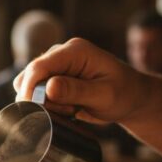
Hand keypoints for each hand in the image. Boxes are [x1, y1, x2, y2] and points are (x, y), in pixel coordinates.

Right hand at [13, 38, 156, 123]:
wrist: (132, 97)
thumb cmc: (124, 94)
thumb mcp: (104, 95)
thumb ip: (76, 91)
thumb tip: (48, 87)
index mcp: (75, 51)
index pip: (40, 66)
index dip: (30, 88)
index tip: (34, 110)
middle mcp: (61, 54)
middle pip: (30, 76)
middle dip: (40, 98)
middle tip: (68, 110)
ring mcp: (56, 66)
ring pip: (29, 85)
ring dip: (44, 103)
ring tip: (70, 109)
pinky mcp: (53, 78)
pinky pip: (36, 93)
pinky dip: (47, 105)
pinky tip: (67, 109)